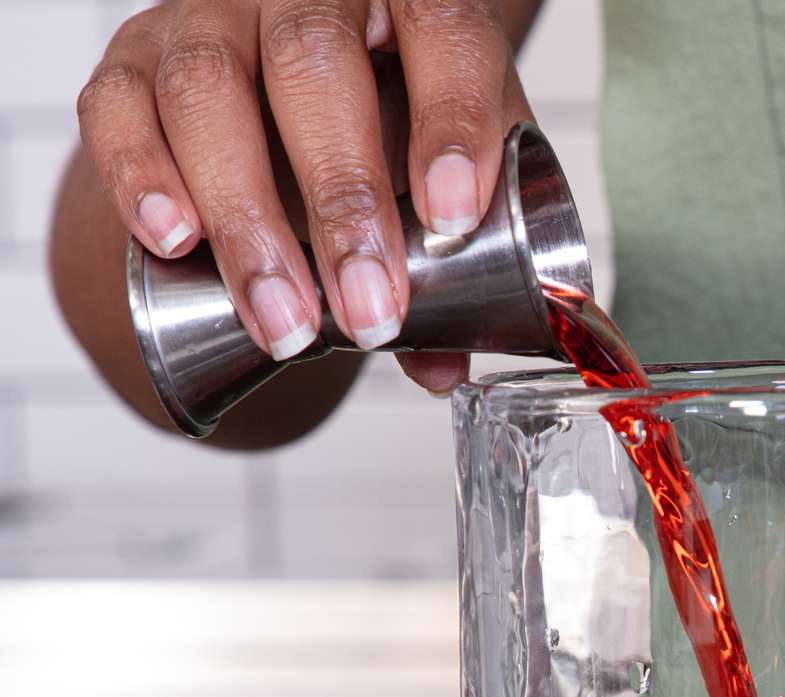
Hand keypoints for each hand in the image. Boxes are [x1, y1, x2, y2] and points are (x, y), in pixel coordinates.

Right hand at [77, 0, 533, 393]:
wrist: (287, 108)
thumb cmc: (388, 130)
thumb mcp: (450, 172)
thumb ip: (463, 260)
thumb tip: (443, 367)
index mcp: (406, 3)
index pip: (440, 31)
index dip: (451, 120)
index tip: (455, 216)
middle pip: (312, 65)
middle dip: (343, 201)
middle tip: (368, 311)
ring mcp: (211, 16)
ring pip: (209, 91)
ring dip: (247, 221)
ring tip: (284, 321)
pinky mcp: (134, 57)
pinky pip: (117, 105)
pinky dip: (140, 177)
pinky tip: (174, 243)